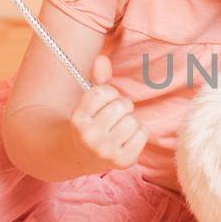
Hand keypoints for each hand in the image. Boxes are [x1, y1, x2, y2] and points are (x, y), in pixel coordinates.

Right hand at [67, 54, 147, 171]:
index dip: (108, 92)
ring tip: (120, 126)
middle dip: (121, 105)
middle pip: (121, 106)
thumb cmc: (90, 122)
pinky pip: (142, 134)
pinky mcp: (122, 161)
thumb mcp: (88, 102)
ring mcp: (106, 151)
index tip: (105, 101)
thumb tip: (102, 59)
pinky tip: (127, 137)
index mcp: (77, 120)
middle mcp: (89, 137)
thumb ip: (97, 79)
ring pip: (133, 121)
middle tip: (115, 114)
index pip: (101, 92)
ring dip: (130, 119)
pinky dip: (139, 132)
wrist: (82, 156)